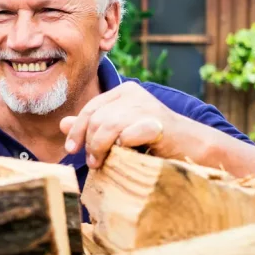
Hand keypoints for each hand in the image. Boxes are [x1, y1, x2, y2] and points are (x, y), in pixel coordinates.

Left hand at [59, 82, 185, 167]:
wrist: (192, 147)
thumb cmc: (153, 141)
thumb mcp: (119, 131)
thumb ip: (93, 126)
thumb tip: (62, 124)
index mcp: (124, 92)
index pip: (91, 108)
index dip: (77, 130)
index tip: (71, 149)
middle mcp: (134, 94)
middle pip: (97, 118)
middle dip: (89, 143)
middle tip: (92, 162)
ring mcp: (147, 106)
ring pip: (108, 126)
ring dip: (100, 148)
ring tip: (100, 163)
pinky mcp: (157, 122)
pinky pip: (127, 135)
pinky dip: (122, 148)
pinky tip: (126, 154)